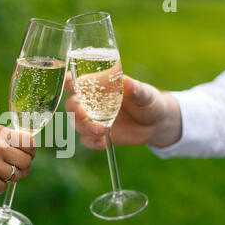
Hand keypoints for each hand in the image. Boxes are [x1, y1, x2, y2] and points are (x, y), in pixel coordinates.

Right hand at [64, 73, 181, 148]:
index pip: (76, 81)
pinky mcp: (97, 134)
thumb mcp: (145, 94)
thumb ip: (136, 89)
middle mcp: (91, 102)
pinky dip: (91, 142)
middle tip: (85, 116)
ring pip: (77, 123)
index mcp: (98, 86)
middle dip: (75, 110)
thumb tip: (126, 81)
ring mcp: (93, 119)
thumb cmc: (148, 101)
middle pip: (71, 105)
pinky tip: (103, 142)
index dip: (68, 82)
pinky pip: (86, 139)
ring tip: (101, 131)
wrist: (156, 124)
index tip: (70, 85)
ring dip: (85, 128)